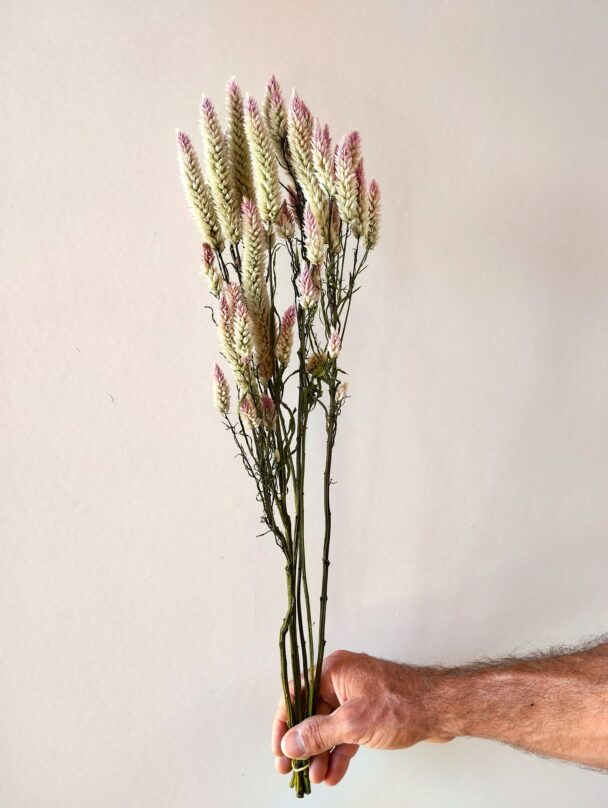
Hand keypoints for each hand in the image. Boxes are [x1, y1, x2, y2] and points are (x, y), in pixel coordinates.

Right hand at [271, 649, 452, 785]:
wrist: (441, 709)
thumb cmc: (402, 705)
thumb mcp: (353, 723)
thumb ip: (318, 734)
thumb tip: (290, 743)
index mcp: (332, 670)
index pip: (295, 694)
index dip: (283, 723)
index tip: (278, 749)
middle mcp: (341, 679)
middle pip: (310, 713)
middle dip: (304, 744)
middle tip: (293, 770)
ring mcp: (355, 696)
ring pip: (328, 726)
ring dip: (321, 753)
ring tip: (317, 778)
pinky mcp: (368, 712)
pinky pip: (345, 732)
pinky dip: (339, 753)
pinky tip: (334, 774)